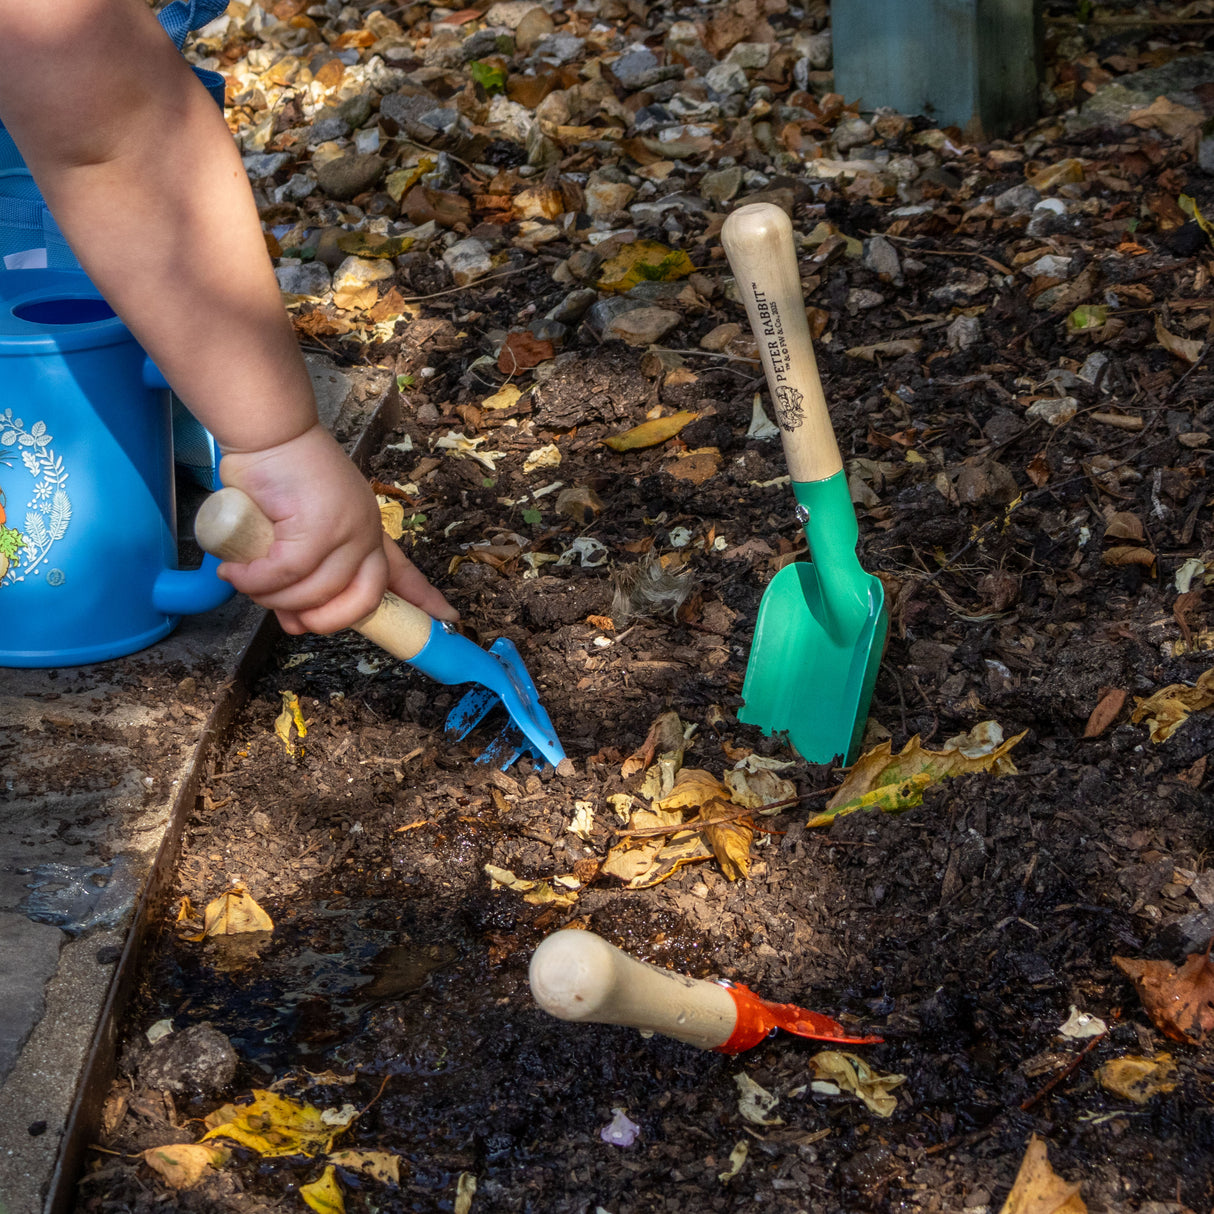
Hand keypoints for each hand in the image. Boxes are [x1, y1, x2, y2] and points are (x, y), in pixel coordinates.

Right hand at [215, 424, 456, 634]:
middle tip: (295, 622)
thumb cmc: (279, 474)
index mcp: (368, 531)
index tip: (448, 619)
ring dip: (272, 598)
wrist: (269, 430)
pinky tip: (235, 572)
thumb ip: (305, 572)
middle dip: (328, 621)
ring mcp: (347, 530)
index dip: (422, 600)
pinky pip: (285, 573)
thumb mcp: (300, 527)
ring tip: (245, 582)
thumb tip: (295, 620)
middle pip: (364, 599)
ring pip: (316, 591)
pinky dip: (256, 580)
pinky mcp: (318, 527)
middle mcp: (366, 532)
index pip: (402, 572)